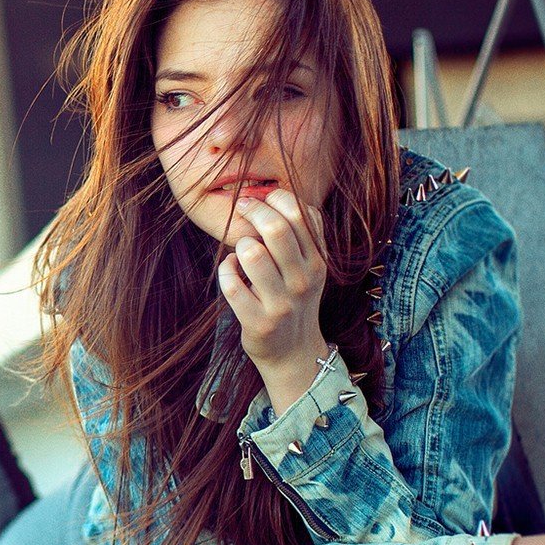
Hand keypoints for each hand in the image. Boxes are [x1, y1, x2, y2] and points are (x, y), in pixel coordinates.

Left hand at [218, 190, 328, 405]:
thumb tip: (275, 193)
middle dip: (253, 211)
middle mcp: (304, 281)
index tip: (260, 199)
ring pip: (251, 253)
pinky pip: (230, 283)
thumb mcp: (310, 266)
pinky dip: (225, 271)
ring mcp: (281, 303)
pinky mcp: (258, 322)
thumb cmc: (294, 298)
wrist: (293, 351)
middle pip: (276, 229)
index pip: (302, 215)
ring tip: (241, 252)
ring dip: (239, 245)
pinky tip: (231, 272)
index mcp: (319, 262)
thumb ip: (302, 233)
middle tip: (241, 209)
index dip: (276, 198)